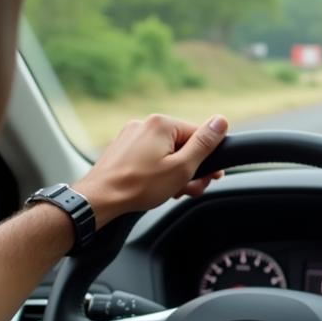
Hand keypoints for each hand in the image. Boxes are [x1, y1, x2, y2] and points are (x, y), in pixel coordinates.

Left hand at [74, 113, 227, 225]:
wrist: (100, 199)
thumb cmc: (139, 186)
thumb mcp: (181, 168)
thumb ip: (204, 144)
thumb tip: (221, 120)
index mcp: (162, 124)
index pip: (199, 135)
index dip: (208, 159)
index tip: (211, 177)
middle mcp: (145, 124)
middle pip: (182, 145)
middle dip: (190, 169)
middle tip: (188, 189)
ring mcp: (131, 136)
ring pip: (166, 153)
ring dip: (174, 173)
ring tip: (170, 192)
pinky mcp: (123, 149)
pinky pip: (150, 157)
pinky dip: (157, 172)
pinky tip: (155, 188)